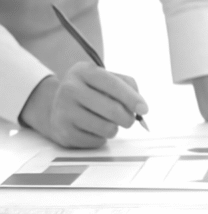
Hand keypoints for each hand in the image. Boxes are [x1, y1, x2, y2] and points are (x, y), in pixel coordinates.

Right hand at [18, 64, 147, 147]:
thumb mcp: (105, 79)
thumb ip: (128, 86)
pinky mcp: (64, 132)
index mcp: (83, 71)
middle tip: (128, 119)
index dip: (132, 98)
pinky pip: (97, 141)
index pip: (112, 84)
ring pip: (107, 128)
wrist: (57, 106)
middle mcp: (70, 89)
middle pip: (113, 110)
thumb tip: (140, 107)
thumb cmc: (91, 92)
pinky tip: (92, 128)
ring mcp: (64, 111)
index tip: (144, 109)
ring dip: (114, 128)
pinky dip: (101, 137)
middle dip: (128, 118)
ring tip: (106, 121)